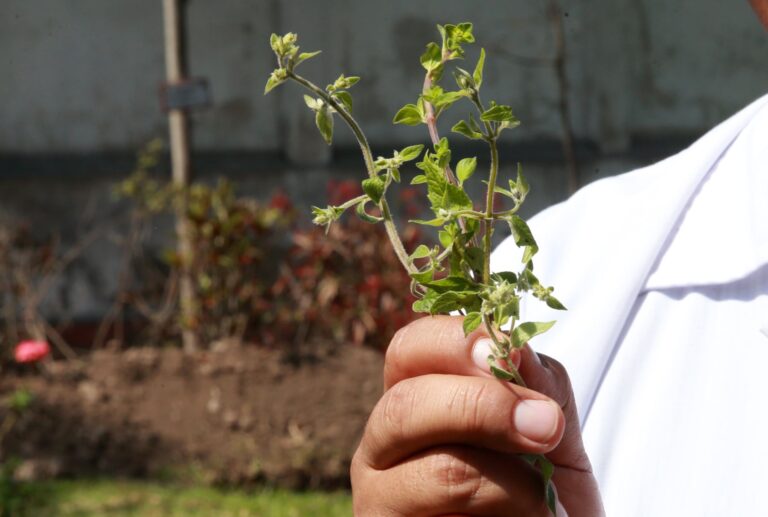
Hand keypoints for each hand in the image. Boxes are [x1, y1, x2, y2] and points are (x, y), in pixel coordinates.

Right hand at [350, 315, 603, 515]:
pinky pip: (457, 514)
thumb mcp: (550, 421)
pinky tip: (534, 516)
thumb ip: (535, 379)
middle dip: (481, 407)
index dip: (454, 342)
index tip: (508, 355)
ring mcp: (383, 498)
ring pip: (441, 470)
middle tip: (545, 424)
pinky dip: (514, 511)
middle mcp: (385, 445)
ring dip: (513, 479)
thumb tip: (510, 348)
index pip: (409, 350)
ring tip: (549, 496)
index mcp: (414, 399)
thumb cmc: (546, 484)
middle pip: (404, 406)